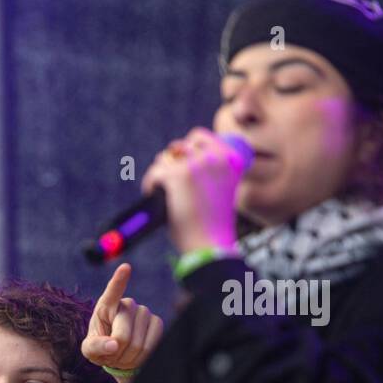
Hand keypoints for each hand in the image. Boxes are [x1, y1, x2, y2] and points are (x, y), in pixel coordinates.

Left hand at [82, 263, 163, 382]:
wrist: (119, 354)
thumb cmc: (101, 348)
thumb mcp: (90, 349)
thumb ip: (96, 347)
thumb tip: (114, 345)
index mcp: (106, 306)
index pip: (113, 292)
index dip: (120, 280)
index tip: (125, 268)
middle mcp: (127, 304)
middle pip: (122, 336)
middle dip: (117, 352)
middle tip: (113, 354)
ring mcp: (144, 312)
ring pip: (138, 344)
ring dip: (128, 357)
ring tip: (123, 354)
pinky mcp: (157, 322)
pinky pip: (152, 345)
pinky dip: (142, 357)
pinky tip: (136, 355)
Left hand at [141, 127, 245, 254]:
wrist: (210, 244)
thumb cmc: (212, 225)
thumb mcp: (220, 190)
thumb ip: (207, 171)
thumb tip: (172, 154)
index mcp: (233, 159)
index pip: (199, 137)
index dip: (186, 150)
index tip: (181, 166)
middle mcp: (216, 157)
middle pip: (180, 146)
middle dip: (172, 162)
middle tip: (169, 184)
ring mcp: (196, 164)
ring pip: (164, 159)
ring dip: (160, 174)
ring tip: (162, 192)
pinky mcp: (177, 175)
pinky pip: (154, 173)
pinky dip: (150, 185)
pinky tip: (154, 196)